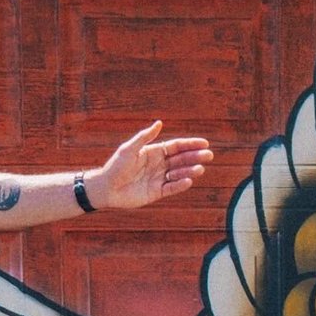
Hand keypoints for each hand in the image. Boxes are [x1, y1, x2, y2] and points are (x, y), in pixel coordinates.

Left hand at [92, 122, 212, 210]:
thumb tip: (159, 123)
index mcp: (154, 152)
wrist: (106, 188)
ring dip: (190, 171)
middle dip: (195, 157)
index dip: (190, 145)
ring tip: (200, 169)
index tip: (204, 143)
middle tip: (209, 155)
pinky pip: (171, 188)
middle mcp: (159, 165)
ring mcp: (159, 178)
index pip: (176, 147)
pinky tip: (188, 181)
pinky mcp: (157, 192)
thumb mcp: (129, 149)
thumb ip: (145, 137)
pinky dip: (180, 185)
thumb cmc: (115, 166)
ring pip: (179, 174)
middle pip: (181, 160)